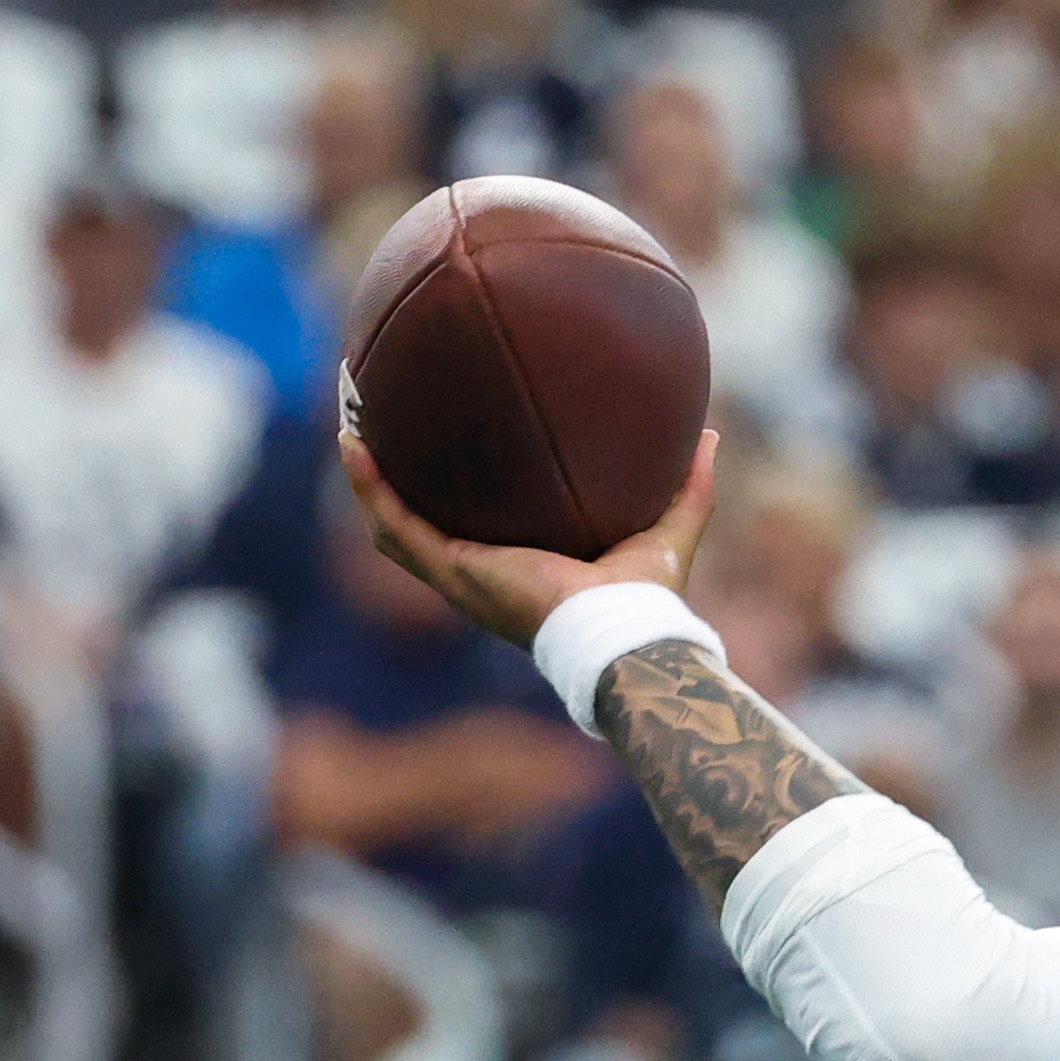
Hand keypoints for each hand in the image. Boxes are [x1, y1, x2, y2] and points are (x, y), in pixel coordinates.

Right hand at [337, 417, 720, 655]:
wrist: (626, 633)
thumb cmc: (648, 599)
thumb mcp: (668, 529)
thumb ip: (689, 486)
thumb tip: (708, 434)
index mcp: (524, 568)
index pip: (480, 529)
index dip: (459, 494)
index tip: (448, 447)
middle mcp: (484, 574)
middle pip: (424, 526)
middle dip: (400, 480)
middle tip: (383, 427)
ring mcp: (462, 577)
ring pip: (395, 526)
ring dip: (369, 480)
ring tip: (351, 428)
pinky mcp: (454, 572)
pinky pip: (395, 526)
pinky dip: (371, 488)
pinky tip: (352, 445)